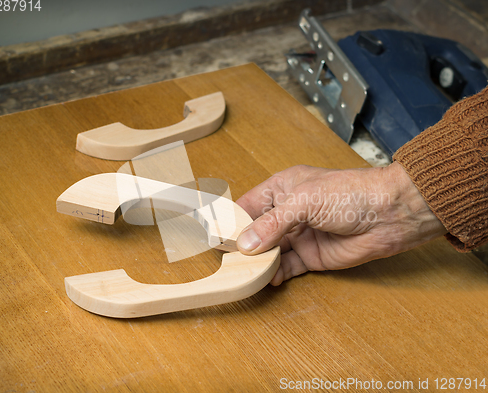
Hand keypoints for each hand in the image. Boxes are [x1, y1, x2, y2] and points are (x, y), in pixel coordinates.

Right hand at [235, 163, 445, 284]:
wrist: (390, 214)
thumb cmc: (349, 193)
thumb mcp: (304, 201)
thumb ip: (272, 224)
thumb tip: (246, 245)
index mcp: (282, 189)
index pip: (248, 206)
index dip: (232, 221)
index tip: (217, 237)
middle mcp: (288, 213)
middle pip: (256, 231)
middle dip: (243, 245)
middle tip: (226, 260)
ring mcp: (299, 235)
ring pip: (269, 251)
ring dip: (258, 262)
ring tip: (244, 273)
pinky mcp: (312, 256)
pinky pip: (287, 267)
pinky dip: (276, 274)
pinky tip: (268, 279)